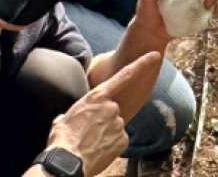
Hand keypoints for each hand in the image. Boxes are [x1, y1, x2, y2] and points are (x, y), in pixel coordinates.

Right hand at [47, 52, 161, 175]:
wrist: (66, 163)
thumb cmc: (62, 140)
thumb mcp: (65, 118)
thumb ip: (78, 111)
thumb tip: (70, 115)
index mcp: (98, 97)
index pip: (125, 75)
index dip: (142, 63)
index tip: (155, 55)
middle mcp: (112, 106)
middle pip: (113, 109)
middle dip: (104, 119)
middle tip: (89, 132)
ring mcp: (119, 122)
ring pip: (115, 125)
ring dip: (106, 133)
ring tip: (89, 143)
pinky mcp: (123, 139)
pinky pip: (118, 139)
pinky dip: (110, 144)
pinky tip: (97, 150)